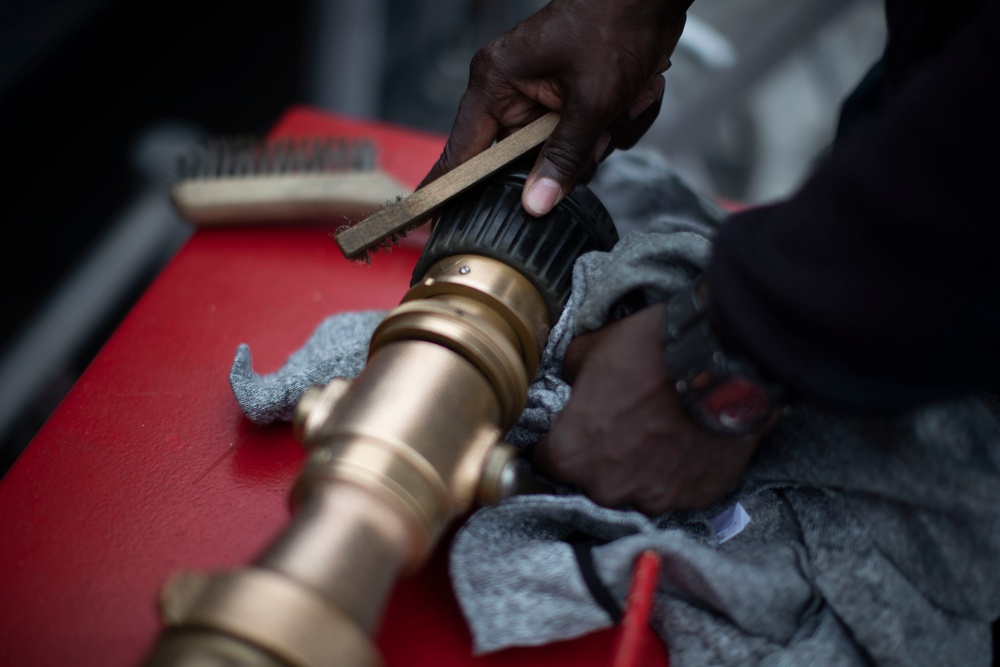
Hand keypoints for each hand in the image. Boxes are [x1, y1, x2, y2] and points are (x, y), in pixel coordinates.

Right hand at [420, 0, 690, 215]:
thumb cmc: (615, 24)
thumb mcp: (592, 99)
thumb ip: (564, 156)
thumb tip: (536, 204)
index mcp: (496, 81)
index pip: (462, 150)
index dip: (449, 189)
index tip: (429, 221)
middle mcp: (511, 90)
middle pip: (522, 160)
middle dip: (571, 154)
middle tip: (600, 133)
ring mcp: (541, 97)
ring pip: (562, 153)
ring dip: (601, 136)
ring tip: (623, 103)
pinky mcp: (568, 101)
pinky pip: (585, 140)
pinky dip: (614, 126)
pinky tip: (631, 98)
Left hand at [532, 304, 766, 514]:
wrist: (722, 362)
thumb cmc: (651, 354)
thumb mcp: (592, 349)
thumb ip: (571, 374)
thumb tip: (573, 380)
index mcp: (571, 455)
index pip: (546, 462)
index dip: (559, 441)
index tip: (573, 429)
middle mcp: (607, 488)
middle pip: (592, 482)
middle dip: (601, 458)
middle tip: (623, 425)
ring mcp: (654, 498)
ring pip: (636, 489)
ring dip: (642, 468)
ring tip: (660, 433)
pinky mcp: (696, 498)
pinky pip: (678, 490)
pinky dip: (680, 471)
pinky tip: (687, 442)